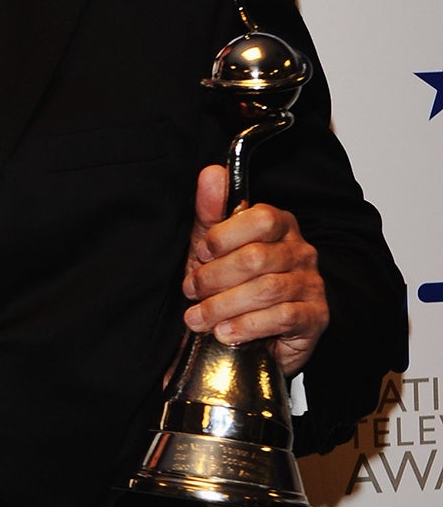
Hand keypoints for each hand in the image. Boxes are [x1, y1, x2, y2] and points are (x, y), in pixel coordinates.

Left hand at [182, 164, 327, 376]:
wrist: (261, 332)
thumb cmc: (236, 283)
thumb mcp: (215, 247)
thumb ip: (212, 211)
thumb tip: (211, 173)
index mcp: (280, 226)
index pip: (260, 218)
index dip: (224, 236)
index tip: (199, 253)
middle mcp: (300, 251)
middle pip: (257, 258)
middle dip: (214, 277)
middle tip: (190, 291)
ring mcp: (311, 284)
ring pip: (266, 289)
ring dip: (223, 306)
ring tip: (198, 318)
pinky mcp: (315, 317)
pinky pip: (283, 317)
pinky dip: (247, 326)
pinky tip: (225, 333)